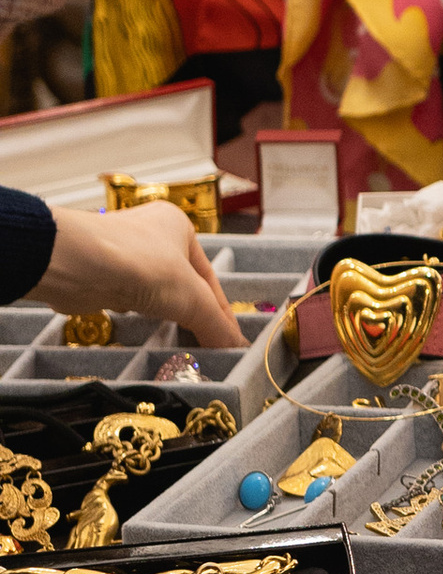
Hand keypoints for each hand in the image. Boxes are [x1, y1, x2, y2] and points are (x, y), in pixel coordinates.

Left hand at [34, 202, 243, 348]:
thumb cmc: (141, 265)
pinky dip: (135, 314)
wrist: (76, 265)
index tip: (229, 340)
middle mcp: (150, 234)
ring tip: (176, 339)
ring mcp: (122, 253)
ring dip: (162, 314)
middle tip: (205, 344)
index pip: (209, 276)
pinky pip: (125, 298)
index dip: (221, 311)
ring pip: (153, 292)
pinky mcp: (98, 274)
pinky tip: (139, 327)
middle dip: (191, 313)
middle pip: (181, 284)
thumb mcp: (192, 298)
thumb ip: (216, 324)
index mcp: (179, 226)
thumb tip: (235, 347)